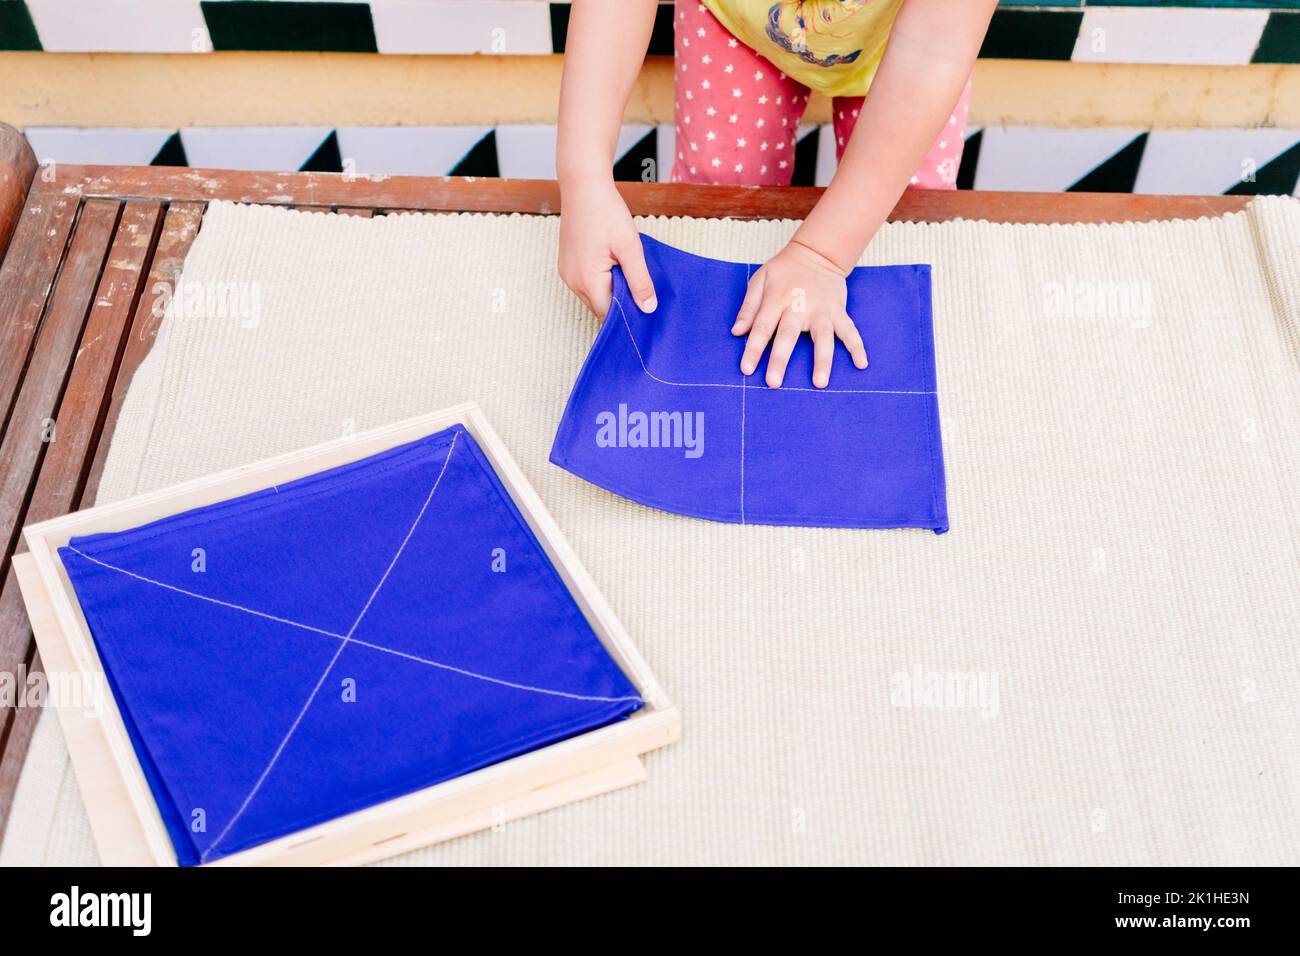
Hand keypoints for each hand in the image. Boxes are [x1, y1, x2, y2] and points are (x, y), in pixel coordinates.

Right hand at [557, 177, 656, 318]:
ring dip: (611, 290)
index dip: (628, 315)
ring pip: (594, 296)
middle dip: (620, 302)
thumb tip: (648, 308)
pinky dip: (601, 281)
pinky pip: (587, 283)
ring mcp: (567, 274)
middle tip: (640, 287)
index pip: (609, 315)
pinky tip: (612, 264)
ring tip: (626, 270)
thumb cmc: (606, 212)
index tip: (645, 308)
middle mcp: (572, 282)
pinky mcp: (567, 265)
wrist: (583, 187)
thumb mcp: (630, 247)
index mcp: (587, 280)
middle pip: (600, 307)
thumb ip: (639, 281)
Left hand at [732, 239, 868, 388]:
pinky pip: (850, 330)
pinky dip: (857, 346)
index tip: (746, 370)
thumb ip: (748, 307)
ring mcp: (822, 310)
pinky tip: (861, 364)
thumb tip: (736, 332)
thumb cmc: (784, 271)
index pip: (761, 327)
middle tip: (774, 383)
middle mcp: (799, 307)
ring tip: (820, 383)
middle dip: (780, 359)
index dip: (753, 349)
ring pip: (822, 337)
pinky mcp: (838, 311)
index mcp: (776, 300)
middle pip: (788, 336)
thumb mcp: (759, 280)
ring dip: (822, 360)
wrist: (818, 253)